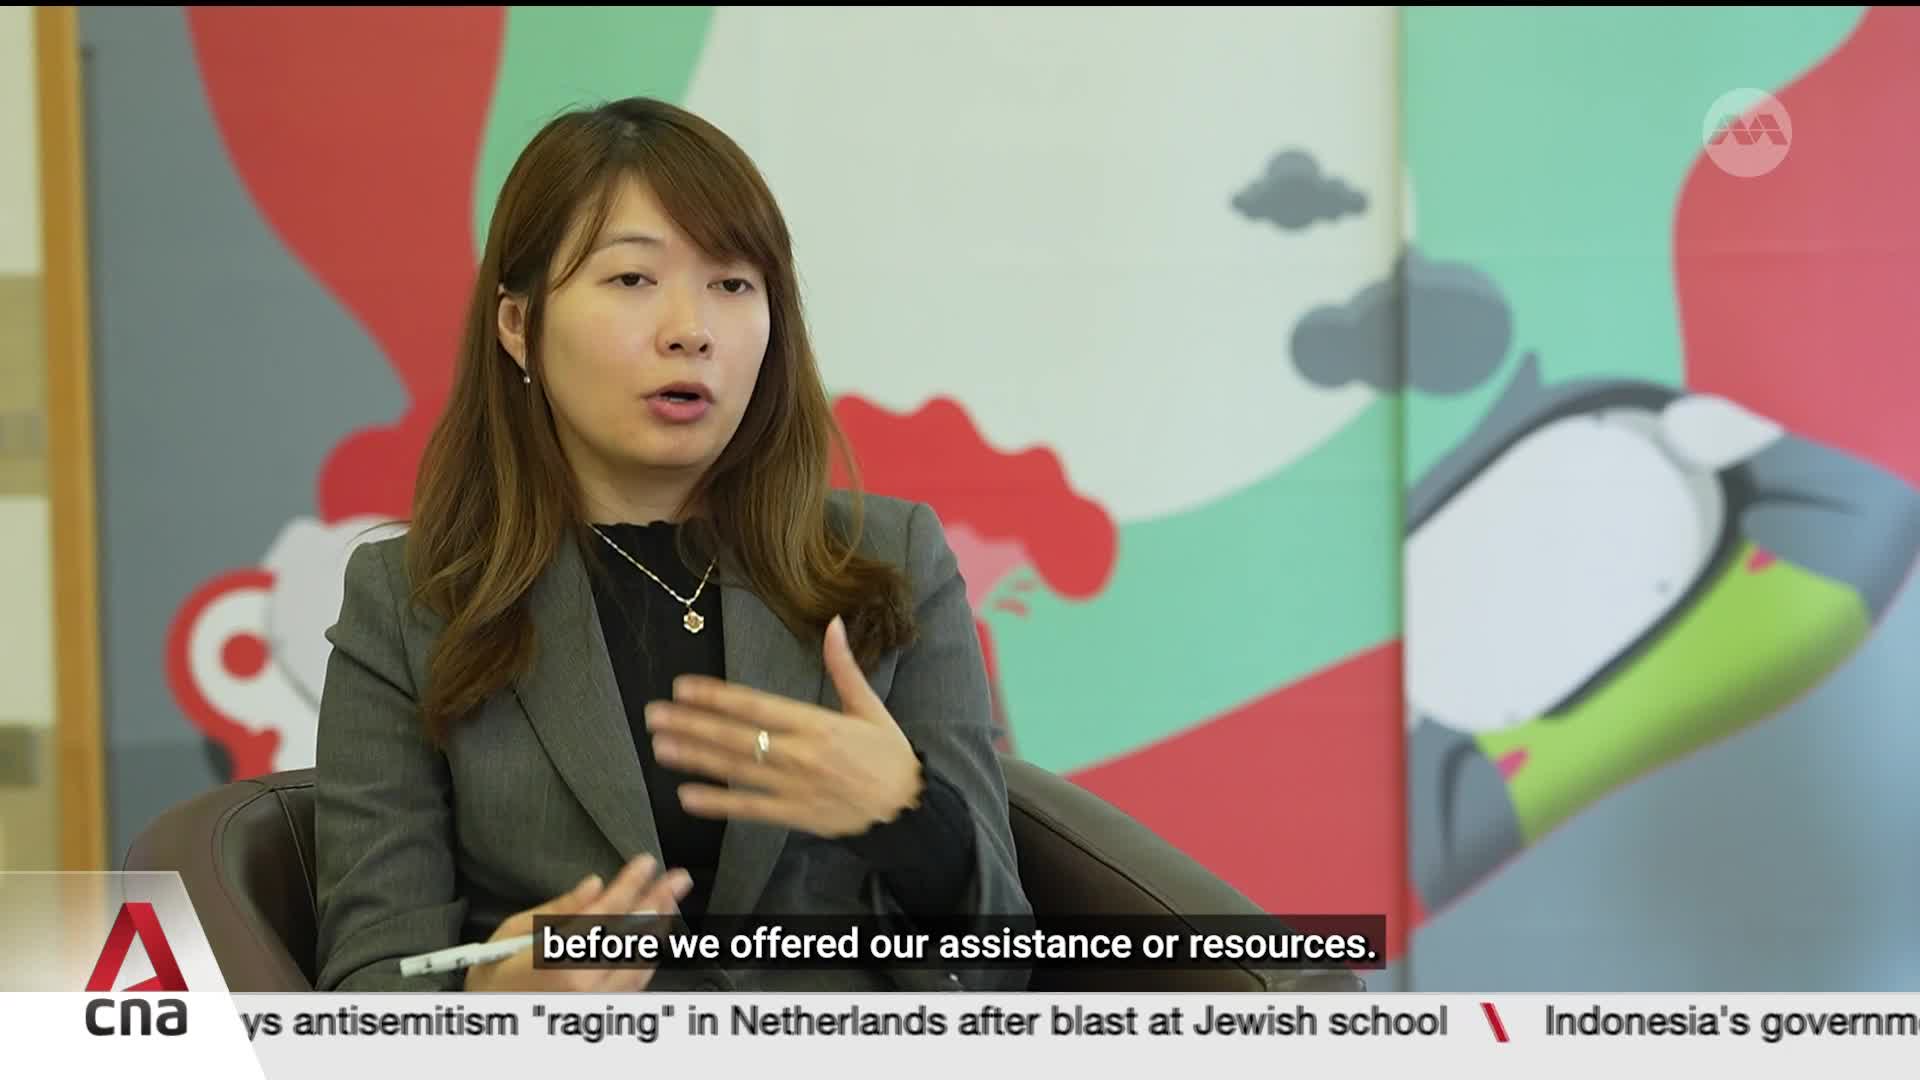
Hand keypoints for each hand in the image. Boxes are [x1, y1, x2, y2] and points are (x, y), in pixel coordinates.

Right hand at [463, 854, 691, 992]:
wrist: (488, 1020)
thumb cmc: (492, 978)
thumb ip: (560, 910)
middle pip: (633, 937)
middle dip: (658, 903)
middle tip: (678, 879)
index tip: (646, 863)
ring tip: (669, 902)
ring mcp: (596, 1004)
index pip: (607, 913)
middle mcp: (584, 986)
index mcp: (559, 960)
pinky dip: (647, 958)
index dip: (631, 884)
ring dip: (658, 930)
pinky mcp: (600, 1013)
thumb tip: (595, 886)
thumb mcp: (512, 934)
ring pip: (640, 963)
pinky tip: (654, 939)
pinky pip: (634, 985)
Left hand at [645, 615, 923, 837]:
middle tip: (654, 716)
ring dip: (694, 759)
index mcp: (817, 723)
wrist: (908, 810)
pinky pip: (749, 809)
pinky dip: (717, 804)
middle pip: (735, 737)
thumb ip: (844, 667)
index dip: (716, 697)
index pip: (755, 706)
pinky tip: (686, 796)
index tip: (682, 687)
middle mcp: (801, 754)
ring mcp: (795, 788)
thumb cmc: (889, 755)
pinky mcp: (795, 816)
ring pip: (735, 771)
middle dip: (691, 725)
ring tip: (660, 747)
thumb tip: (834, 622)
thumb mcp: (870, 707)